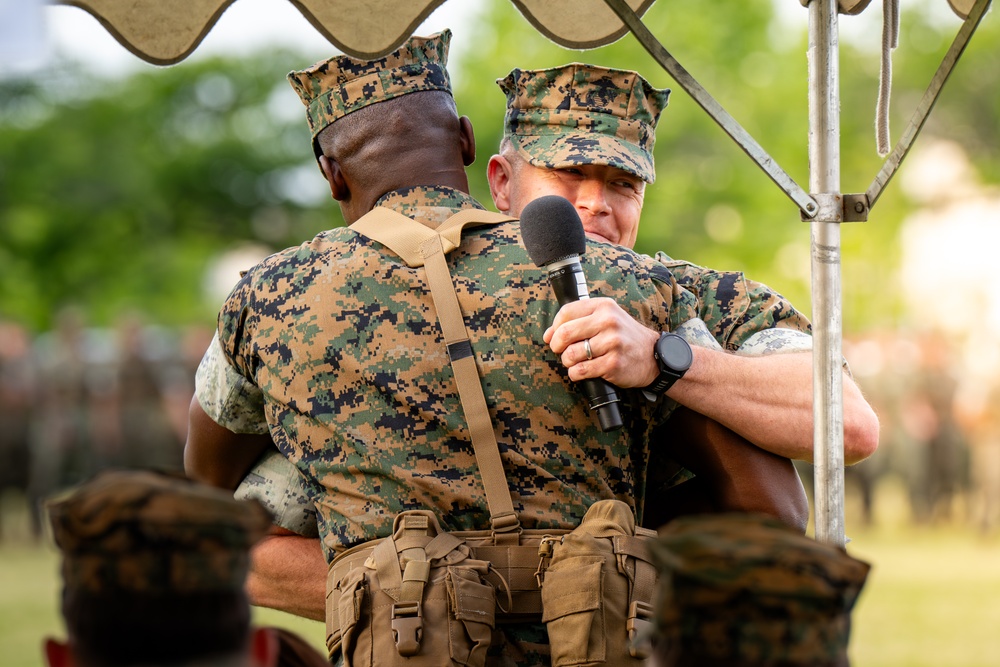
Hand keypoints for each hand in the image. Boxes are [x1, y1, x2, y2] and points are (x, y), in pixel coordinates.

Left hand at [542, 297, 660, 387]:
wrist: (654, 355)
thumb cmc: (625, 336)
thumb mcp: (607, 318)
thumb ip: (579, 321)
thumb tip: (548, 335)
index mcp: (604, 306)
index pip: (566, 312)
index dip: (554, 327)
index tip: (553, 336)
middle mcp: (608, 322)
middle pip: (565, 333)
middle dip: (556, 346)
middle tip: (560, 351)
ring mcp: (612, 343)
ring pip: (571, 354)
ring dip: (567, 361)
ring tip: (575, 361)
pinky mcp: (613, 364)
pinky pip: (580, 371)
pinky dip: (575, 374)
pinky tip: (582, 371)